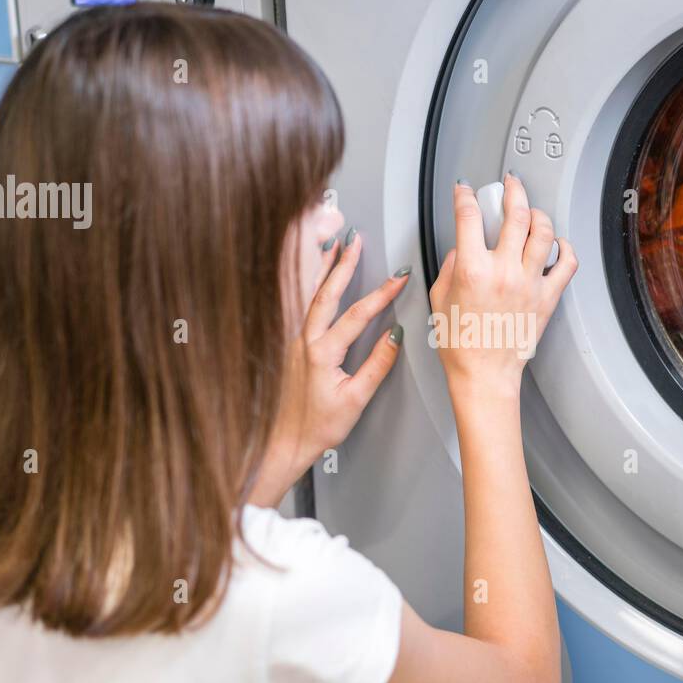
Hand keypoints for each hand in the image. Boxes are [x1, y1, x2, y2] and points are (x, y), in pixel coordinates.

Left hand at [252, 231, 409, 506]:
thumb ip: (378, 365)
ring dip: (323, 268)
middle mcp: (303, 341)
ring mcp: (293, 341)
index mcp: (321, 353)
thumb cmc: (316, 427)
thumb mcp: (356, 399)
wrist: (284, 442)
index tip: (398, 279)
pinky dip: (312, 286)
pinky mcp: (290, 345)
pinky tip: (317, 278)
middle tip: (356, 240)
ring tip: (334, 246)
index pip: (357, 314)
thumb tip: (395, 336)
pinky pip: (302, 305)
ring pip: (309, 295)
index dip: (381, 294)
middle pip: (326, 292)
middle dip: (343, 263)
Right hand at [429, 175, 576, 398]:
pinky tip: (557, 243)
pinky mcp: (547, 297)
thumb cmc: (461, 344)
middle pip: (515, 214)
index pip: (469, 216)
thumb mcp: (441, 298)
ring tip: (532, 211)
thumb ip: (452, 264)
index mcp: (472, 270)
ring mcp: (529, 283)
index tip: (465, 190)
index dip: (465, 195)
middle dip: (512, 190)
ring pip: (544, 232)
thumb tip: (464, 246)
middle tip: (509, 183)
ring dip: (538, 213)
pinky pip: (567, 263)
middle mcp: (503, 272)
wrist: (484, 374)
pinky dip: (565, 247)